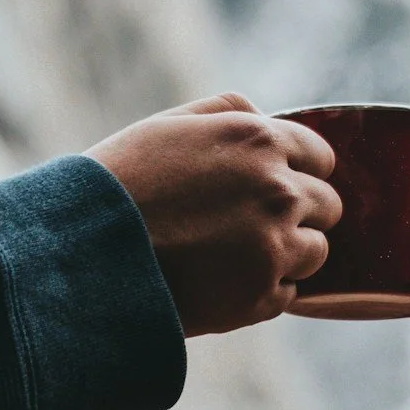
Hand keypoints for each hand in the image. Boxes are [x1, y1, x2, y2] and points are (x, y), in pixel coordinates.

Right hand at [87, 95, 341, 336]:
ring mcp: (274, 248)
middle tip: (253, 222)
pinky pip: (288, 293)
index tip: (278, 183)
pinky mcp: (261, 298)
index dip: (301, 171)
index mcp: (260, 142)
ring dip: (288, 252)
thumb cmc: (119, 183)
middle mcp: (279, 192)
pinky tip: (222, 281)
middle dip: (301, 212)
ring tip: (236, 254)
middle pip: (328, 206)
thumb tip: (270, 119)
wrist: (81, 255)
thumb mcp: (170, 124)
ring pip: (316, 251)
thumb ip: (230, 112)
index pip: (321, 157)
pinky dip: (265, 289)